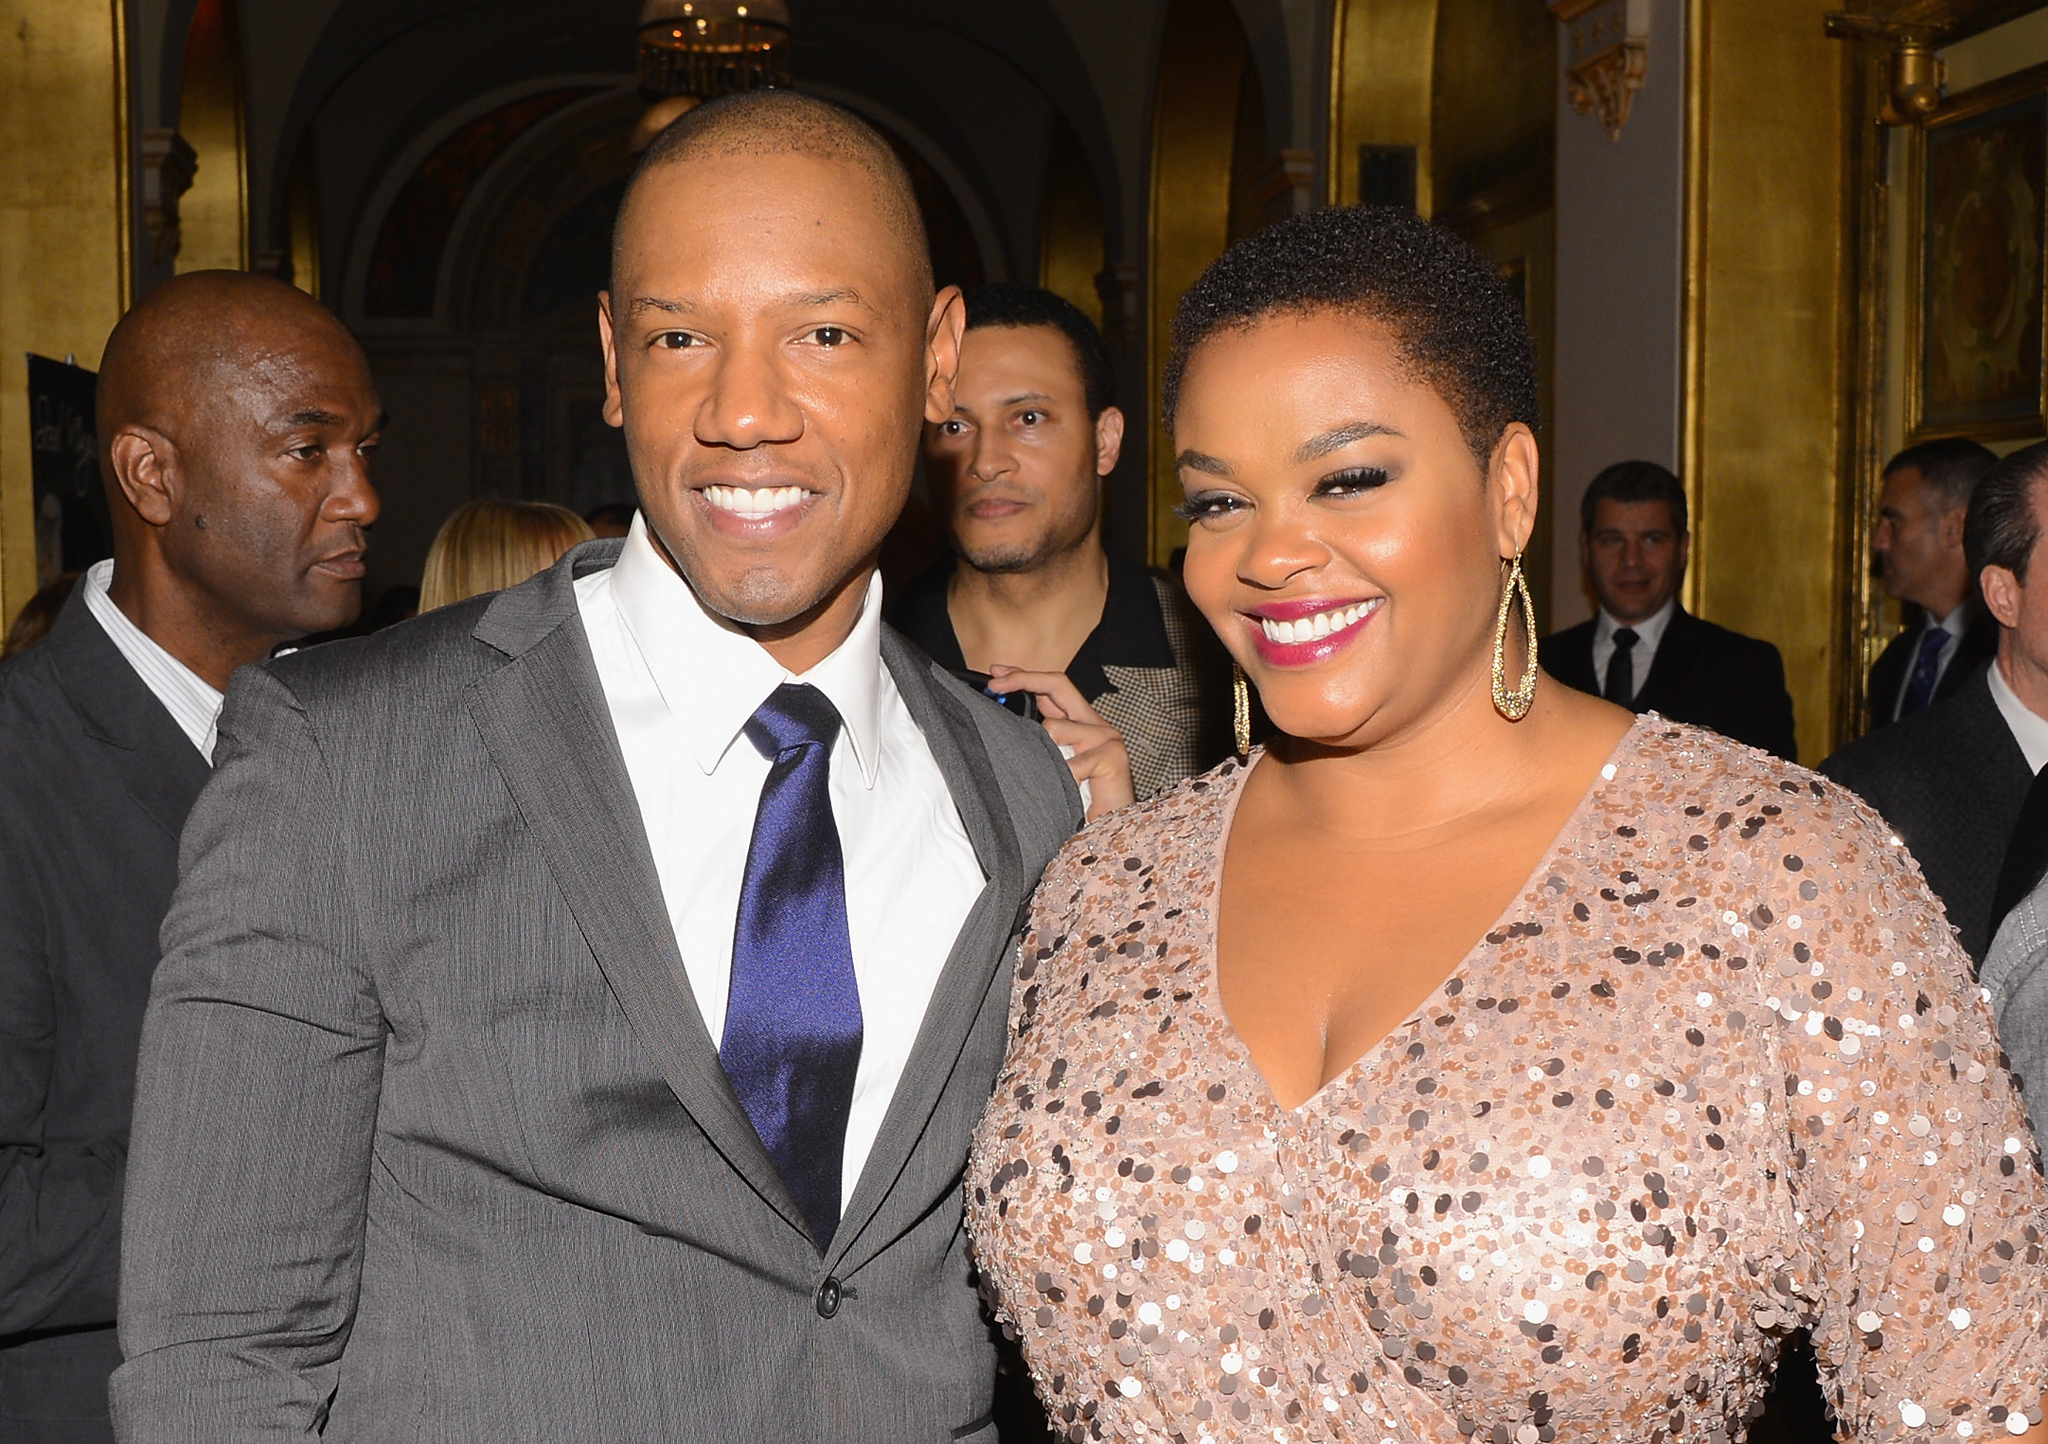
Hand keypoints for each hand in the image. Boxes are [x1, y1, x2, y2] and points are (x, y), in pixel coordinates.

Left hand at [986, 666, 1134, 819]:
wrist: (1112, 831)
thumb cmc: (1079, 804)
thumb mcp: (1052, 766)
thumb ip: (1039, 744)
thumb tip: (1004, 724)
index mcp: (1081, 724)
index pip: (1053, 687)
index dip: (1024, 676)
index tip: (996, 673)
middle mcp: (1096, 725)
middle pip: (1059, 684)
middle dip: (1023, 679)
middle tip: (995, 684)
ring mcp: (1107, 739)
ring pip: (1055, 728)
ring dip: (1044, 755)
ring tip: (1055, 780)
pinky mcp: (1112, 757)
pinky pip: (1071, 764)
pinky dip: (1063, 780)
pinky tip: (1068, 792)